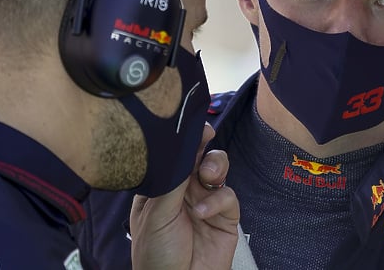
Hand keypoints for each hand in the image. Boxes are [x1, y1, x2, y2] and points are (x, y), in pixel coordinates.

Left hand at [130, 123, 239, 269]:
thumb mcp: (155, 216)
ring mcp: (206, 202)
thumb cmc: (155, 256)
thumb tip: (182, 151)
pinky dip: (218, 201)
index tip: (195, 126)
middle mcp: (184, 192)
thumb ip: (171, 182)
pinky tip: (204, 212)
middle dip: (204, 145)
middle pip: (200, 156)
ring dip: (215, 167)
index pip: (175, 157)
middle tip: (206, 137)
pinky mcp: (225, 217)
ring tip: (208, 176)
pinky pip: (228, 197)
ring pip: (218, 170)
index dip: (185, 140)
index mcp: (162, 188)